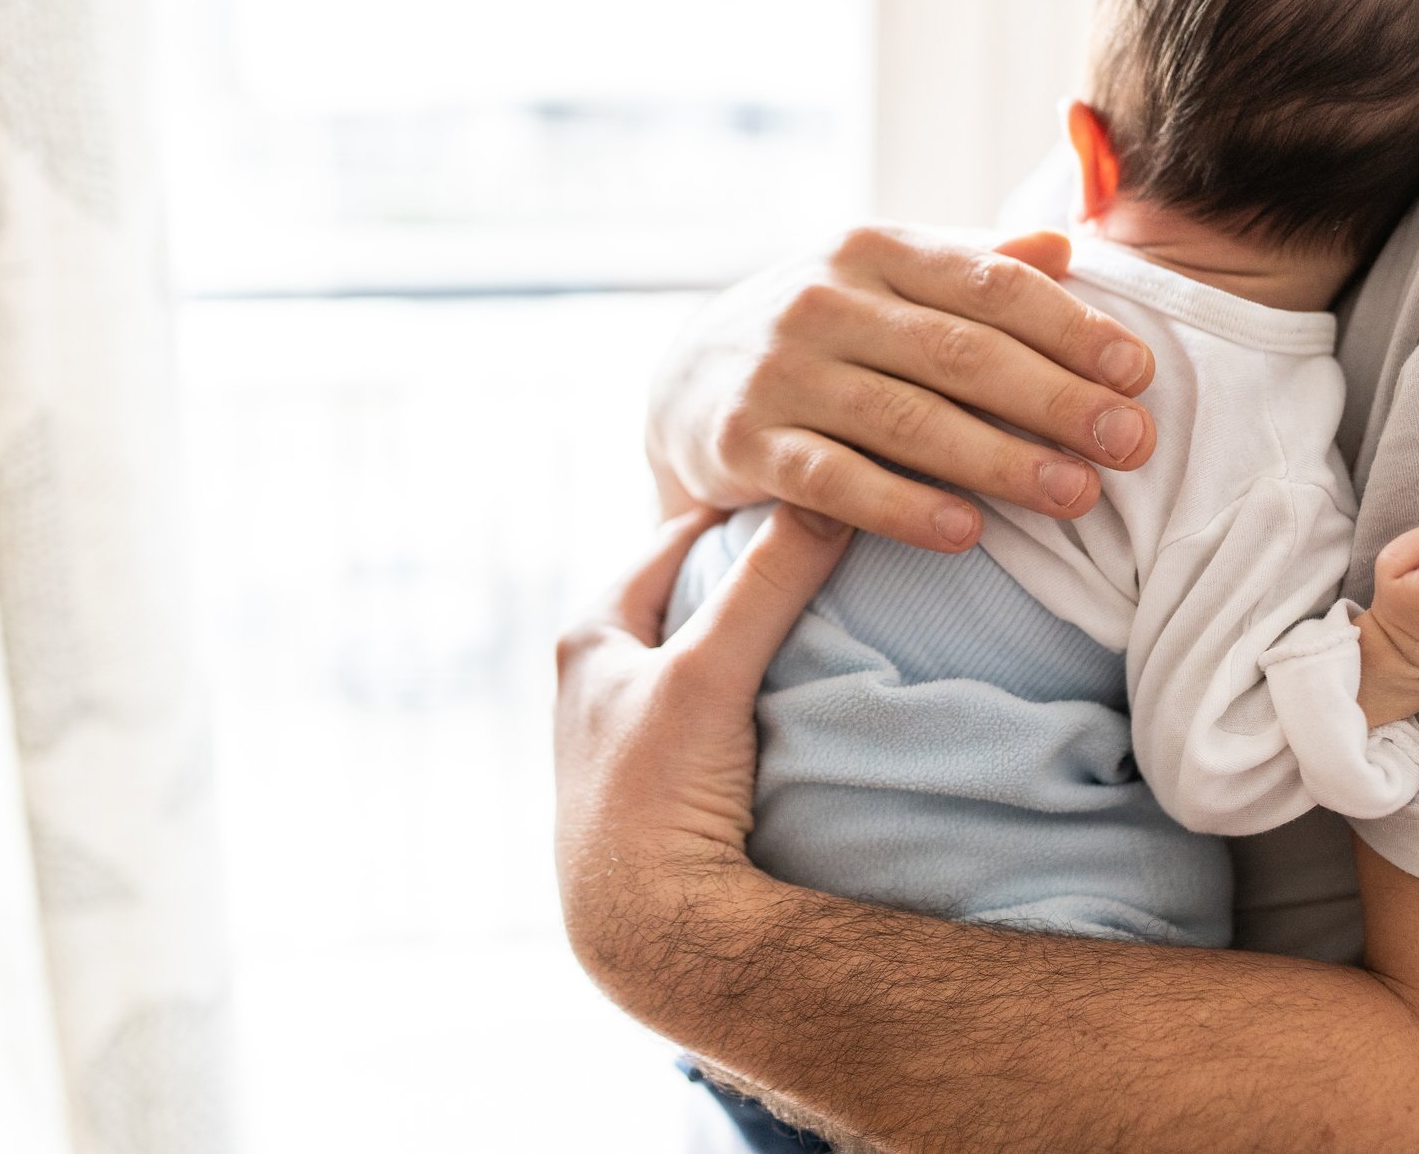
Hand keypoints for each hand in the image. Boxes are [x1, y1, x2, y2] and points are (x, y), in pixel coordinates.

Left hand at [553, 504, 852, 982]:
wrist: (646, 931)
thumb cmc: (655, 794)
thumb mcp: (708, 673)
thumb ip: (766, 585)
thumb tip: (829, 499)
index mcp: (590, 636)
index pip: (675, 539)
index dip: (740, 511)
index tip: (809, 487)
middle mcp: (598, 678)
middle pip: (690, 593)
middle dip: (751, 569)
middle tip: (829, 542)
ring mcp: (630, 732)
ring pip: (705, 653)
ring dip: (755, 633)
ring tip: (825, 609)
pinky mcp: (662, 781)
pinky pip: (719, 708)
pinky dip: (756, 688)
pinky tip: (799, 691)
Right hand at [646, 225, 1158, 552]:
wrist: (686, 384)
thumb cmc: (825, 336)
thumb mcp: (887, 282)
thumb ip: (974, 266)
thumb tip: (1068, 243)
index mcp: (875, 250)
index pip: (990, 285)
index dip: (1071, 328)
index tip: (1139, 373)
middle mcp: (823, 300)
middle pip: (960, 352)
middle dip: (1056, 399)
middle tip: (1132, 443)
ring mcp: (780, 372)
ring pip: (905, 419)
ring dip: (999, 460)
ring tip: (1076, 496)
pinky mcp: (743, 444)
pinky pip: (833, 480)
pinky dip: (901, 508)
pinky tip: (966, 533)